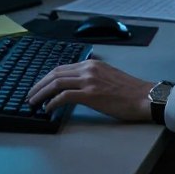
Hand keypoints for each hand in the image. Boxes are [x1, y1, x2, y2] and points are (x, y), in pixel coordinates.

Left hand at [25, 59, 152, 121]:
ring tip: (33, 102)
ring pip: (56, 83)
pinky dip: (52, 102)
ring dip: (41, 93)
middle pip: (55, 73)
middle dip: (39, 84)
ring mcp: (89, 81)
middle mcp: (88, 69)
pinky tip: (48, 109)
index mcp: (91, 64)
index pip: (62, 68)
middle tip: (30, 95)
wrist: (144, 97)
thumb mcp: (107, 76)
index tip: (39, 86)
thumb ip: (92, 77)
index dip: (47, 78)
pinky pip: (64, 96)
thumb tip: (76, 86)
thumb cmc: (129, 91)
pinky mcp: (90, 94)